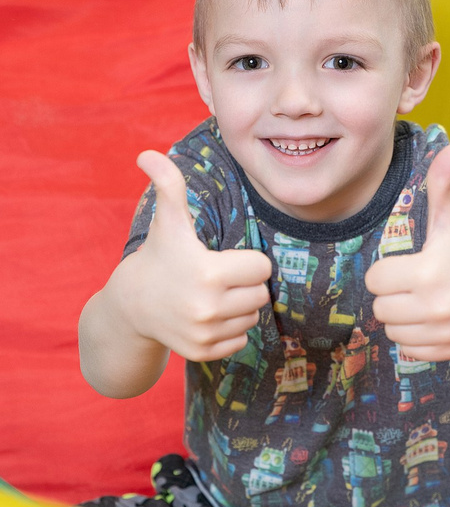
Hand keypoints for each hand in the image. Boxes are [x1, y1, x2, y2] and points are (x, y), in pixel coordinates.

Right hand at [127, 150, 273, 360]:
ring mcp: (206, 333)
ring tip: (209, 296)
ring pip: (253, 317)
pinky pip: (241, 339)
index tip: (223, 259)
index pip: (263, 268)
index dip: (247, 261)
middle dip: (245, 284)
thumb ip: (168, 186)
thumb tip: (148, 154)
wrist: (130, 306)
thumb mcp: (168, 222)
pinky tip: (206, 317)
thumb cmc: (158, 257)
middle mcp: (208, 307)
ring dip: (239, 306)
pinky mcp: (205, 352)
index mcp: (207, 273)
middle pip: (261, 294)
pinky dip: (229, 329)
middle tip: (218, 279)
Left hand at [364, 142, 449, 360]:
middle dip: (393, 295)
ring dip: (402, 317)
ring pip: (391, 330)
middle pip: (380, 307)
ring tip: (427, 302)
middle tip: (419, 284)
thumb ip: (443, 182)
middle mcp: (438, 306)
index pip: (375, 279)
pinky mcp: (448, 351)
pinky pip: (408, 348)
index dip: (388, 270)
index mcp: (430, 272)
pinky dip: (415, 337)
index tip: (412, 265)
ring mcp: (445, 332)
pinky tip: (435, 320)